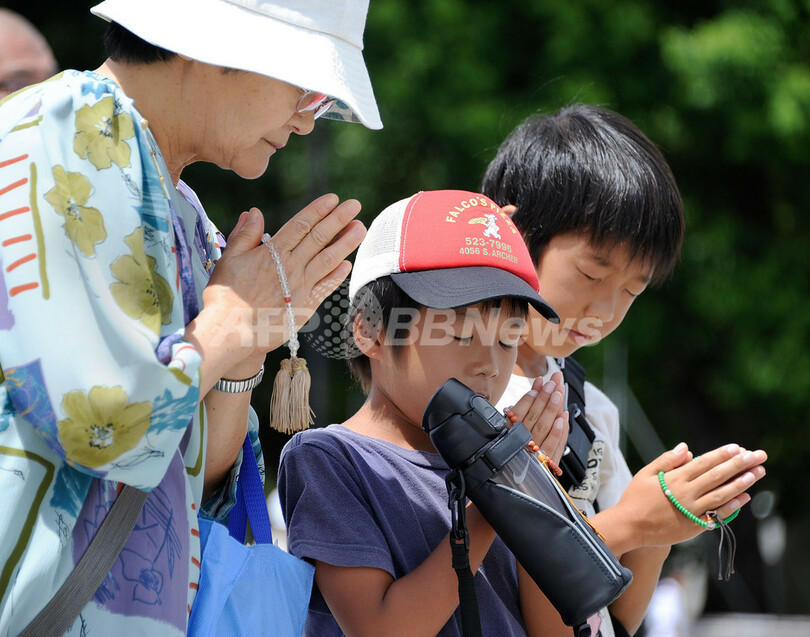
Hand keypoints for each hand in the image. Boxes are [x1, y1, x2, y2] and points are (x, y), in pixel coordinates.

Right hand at [201, 194, 365, 378]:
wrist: (231, 331)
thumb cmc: (225, 296)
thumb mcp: (229, 259)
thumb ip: (245, 235)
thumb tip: (255, 212)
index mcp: (272, 252)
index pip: (301, 225)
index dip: (318, 210)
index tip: (333, 198)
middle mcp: (291, 266)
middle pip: (319, 238)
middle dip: (339, 219)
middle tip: (355, 205)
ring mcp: (300, 287)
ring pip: (328, 260)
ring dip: (346, 243)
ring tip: (360, 228)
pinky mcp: (305, 306)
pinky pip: (326, 287)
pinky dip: (338, 275)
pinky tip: (347, 264)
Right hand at [507, 371, 567, 462]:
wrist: (515, 483)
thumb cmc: (513, 452)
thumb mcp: (509, 432)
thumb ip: (518, 414)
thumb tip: (533, 392)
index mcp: (507, 435)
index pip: (519, 412)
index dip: (530, 396)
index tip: (540, 382)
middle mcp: (519, 444)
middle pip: (533, 417)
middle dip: (544, 397)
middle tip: (553, 381)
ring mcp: (533, 454)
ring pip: (543, 428)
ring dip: (552, 409)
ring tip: (558, 392)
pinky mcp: (545, 464)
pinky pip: (552, 446)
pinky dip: (558, 432)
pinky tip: (563, 416)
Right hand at [617, 443, 766, 546]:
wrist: (630, 527)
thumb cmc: (635, 498)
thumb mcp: (645, 474)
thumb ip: (666, 460)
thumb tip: (686, 448)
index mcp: (674, 479)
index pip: (703, 463)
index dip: (721, 455)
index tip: (738, 448)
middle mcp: (686, 493)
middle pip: (717, 476)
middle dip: (739, 465)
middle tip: (757, 456)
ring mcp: (691, 510)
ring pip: (721, 494)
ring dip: (741, 483)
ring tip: (757, 473)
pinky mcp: (694, 526)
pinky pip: (717, 514)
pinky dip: (731, 506)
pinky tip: (744, 497)